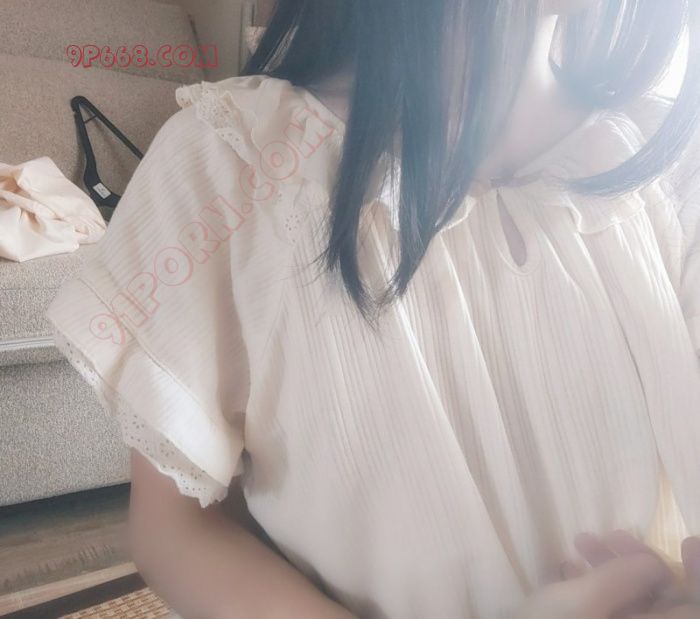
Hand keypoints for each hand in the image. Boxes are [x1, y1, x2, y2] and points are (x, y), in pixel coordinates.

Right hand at [563, 531, 699, 616]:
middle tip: (612, 535)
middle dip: (639, 560)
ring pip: (633, 601)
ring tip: (580, 542)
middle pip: (662, 597)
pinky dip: (596, 586)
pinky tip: (569, 567)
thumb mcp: (579, 602)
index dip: (696, 571)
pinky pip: (611, 609)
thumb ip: (617, 580)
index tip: (686, 542)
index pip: (694, 605)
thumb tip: (650, 563)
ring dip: (611, 567)